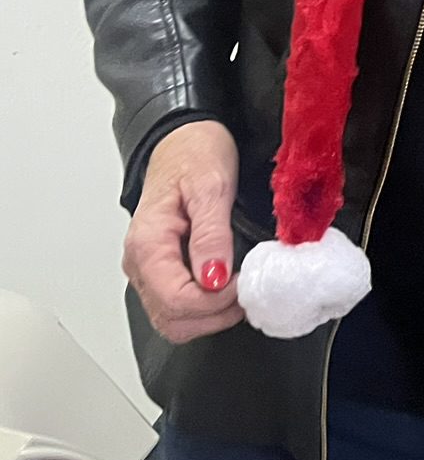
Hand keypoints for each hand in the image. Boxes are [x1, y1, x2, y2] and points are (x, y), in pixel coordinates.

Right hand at [123, 120, 243, 343]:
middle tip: (247, 291)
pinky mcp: (160, 269)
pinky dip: (203, 309)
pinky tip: (227, 289)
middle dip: (214, 315)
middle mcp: (140, 262)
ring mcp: (148, 269)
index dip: (215, 302)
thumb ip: (212, 234)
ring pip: (172, 320)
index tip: (245, 283)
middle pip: (171, 319)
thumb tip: (215, 278)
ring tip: (240, 290)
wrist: (182, 139)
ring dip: (209, 317)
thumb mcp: (212, 187)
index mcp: (148, 243)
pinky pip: (176, 306)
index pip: (175, 300)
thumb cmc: (195, 154)